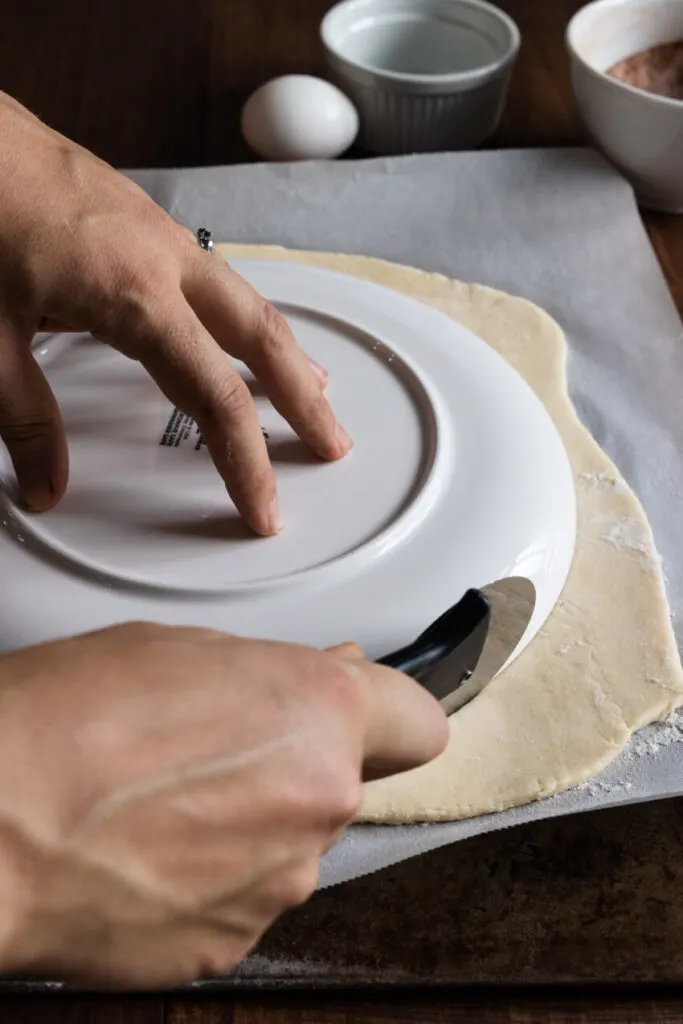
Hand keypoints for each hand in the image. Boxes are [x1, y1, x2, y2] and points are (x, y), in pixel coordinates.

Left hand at [0, 92, 350, 535]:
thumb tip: (46, 485)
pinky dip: (248, 318)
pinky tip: (240, 331)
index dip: (245, 463)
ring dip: (287, 354)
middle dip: (305, 400)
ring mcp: (163, 236)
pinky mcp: (147, 224)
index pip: (215, 399)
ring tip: (312, 393)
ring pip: (251, 302)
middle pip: (264, 340)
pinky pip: (221, 279)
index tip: (262, 508)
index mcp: (135, 296)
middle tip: (332, 443)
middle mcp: (167, 261)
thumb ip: (24, 419)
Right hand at [0, 624, 446, 987]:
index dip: (388, 718)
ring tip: (161, 799)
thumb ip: (271, 674)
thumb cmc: (62, 723)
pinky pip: (243, 896)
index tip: (368, 719)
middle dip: (291, 765)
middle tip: (211, 746)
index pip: (415, 724)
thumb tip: (313, 684)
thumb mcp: (177, 650)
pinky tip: (146, 851)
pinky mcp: (230, 944)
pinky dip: (207, 878)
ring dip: (246, 822)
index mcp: (317, 716)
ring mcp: (278, 883)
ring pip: (288, 842)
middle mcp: (317, 803)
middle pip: (338, 784)